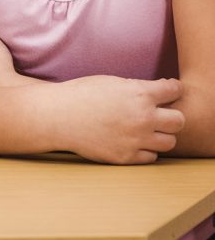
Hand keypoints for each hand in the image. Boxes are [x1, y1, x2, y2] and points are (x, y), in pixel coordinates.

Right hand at [61, 75, 184, 164]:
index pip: (174, 91)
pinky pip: (151, 157)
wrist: (59, 116)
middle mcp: (143, 117)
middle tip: (162, 114)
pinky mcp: (126, 157)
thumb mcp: (113, 82)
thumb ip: (138, 89)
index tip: (168, 91)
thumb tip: (159, 94)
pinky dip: (147, 150)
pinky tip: (135, 141)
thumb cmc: (82, 94)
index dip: (173, 89)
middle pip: (179, 121)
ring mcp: (136, 140)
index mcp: (140, 93)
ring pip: (169, 142)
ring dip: (162, 135)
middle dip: (173, 115)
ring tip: (148, 130)